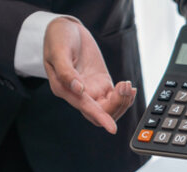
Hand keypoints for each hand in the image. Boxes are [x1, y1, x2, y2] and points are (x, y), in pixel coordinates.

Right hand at [44, 17, 136, 133]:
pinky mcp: (100, 83)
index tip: (111, 127)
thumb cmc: (57, 38)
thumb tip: (78, 89)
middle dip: (116, 106)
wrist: (65, 28)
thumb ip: (66, 72)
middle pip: (100, 113)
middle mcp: (78, 94)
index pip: (84, 108)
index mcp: (64, 89)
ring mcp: (90, 89)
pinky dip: (124, 96)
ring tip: (126, 85)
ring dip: (122, 101)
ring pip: (109, 108)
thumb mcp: (58, 51)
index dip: (99, 117)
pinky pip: (114, 97)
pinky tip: (128, 87)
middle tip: (124, 87)